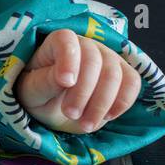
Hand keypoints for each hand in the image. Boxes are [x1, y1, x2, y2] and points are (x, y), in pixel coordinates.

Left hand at [15, 28, 140, 133]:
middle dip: (83, 92)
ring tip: (85, 124)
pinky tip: (107, 117)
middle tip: (70, 114)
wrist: (55, 108)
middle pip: (94, 61)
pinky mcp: (123, 73)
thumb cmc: (38, 94)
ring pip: (115, 74)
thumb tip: (65, 79)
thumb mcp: (31, 91)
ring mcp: (107, 57)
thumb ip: (44, 82)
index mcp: (56, 43)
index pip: (66, 40)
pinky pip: (133, 82)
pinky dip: (123, 102)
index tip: (65, 83)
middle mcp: (85, 45)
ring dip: (102, 103)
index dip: (68, 60)